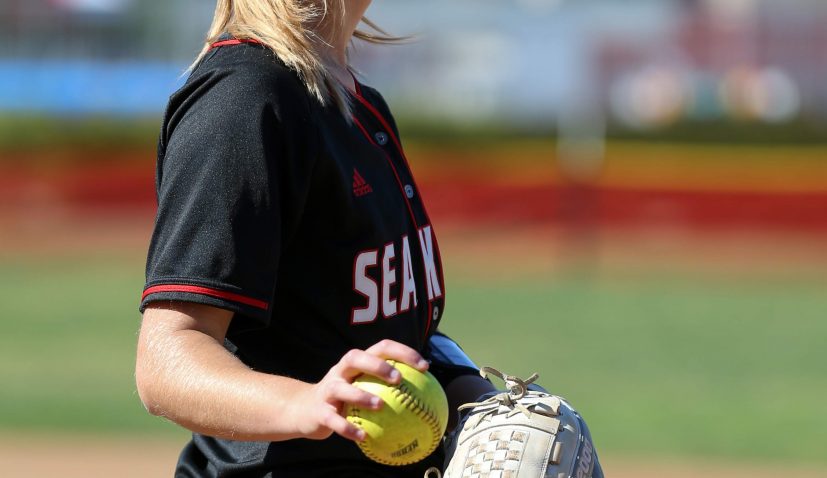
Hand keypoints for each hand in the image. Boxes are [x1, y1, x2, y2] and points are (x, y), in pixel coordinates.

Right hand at [292, 340, 428, 441]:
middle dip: (377, 365)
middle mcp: (341, 370)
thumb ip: (389, 389)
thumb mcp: (363, 388)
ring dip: (361, 395)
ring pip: (341, 387)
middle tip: (398, 379)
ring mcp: (327, 389)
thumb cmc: (344, 400)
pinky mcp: (319, 410)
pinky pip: (333, 419)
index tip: (424, 366)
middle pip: (356, 358)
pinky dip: (347, 428)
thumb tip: (429, 398)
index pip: (381, 347)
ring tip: (380, 406)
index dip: (403, 352)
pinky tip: (363, 436)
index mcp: (356, 363)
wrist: (303, 411)